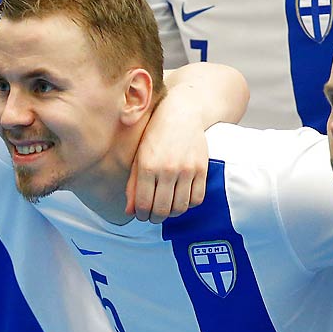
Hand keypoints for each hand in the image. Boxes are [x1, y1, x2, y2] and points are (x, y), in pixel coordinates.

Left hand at [125, 106, 210, 221]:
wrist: (181, 113)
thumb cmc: (154, 137)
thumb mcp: (138, 158)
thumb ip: (133, 186)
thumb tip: (129, 212)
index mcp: (147, 166)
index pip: (144, 204)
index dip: (141, 215)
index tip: (141, 215)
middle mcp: (167, 169)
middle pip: (162, 210)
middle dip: (155, 218)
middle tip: (153, 215)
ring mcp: (187, 169)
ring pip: (180, 207)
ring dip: (172, 214)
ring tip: (167, 208)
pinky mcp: (202, 168)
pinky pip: (197, 198)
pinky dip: (188, 204)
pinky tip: (181, 198)